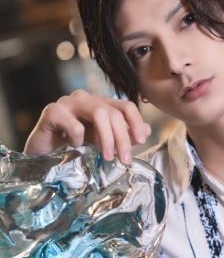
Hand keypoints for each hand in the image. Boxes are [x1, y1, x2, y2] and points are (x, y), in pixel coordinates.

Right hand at [24, 90, 150, 164]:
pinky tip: (75, 146)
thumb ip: (123, 136)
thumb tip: (147, 131)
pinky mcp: (52, 112)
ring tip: (107, 156)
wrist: (42, 155)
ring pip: (98, 111)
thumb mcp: (102, 143)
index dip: (136, 122)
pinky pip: (73, 122)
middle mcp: (86, 99)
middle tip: (125, 159)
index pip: (125, 106)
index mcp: (100, 104)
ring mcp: (68, 102)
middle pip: (113, 111)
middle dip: (122, 137)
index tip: (141, 141)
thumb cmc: (73, 147)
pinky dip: (79, 137)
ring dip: (107, 137)